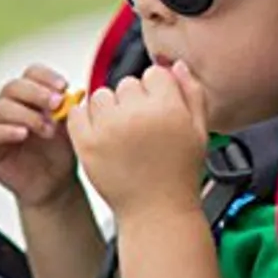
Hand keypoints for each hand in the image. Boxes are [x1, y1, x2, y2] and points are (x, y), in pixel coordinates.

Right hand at [0, 64, 81, 209]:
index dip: (46, 77)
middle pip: (14, 87)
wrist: (53, 184)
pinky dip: (7, 131)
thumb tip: (75, 93)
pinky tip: (23, 134)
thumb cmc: (58, 153)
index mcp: (28, 96)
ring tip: (47, 129)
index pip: (31, 74)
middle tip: (56, 104)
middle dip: (37, 93)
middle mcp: (8, 105)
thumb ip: (68, 108)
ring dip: (27, 115)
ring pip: (2, 107)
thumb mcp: (68, 126)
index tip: (63, 86)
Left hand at [68, 62, 207, 217]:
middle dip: (132, 101)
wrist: (156, 212)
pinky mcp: (86, 143)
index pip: (154, 74)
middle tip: (140, 129)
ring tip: (121, 135)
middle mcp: (136, 114)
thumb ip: (192, 93)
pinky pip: (77, 113)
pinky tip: (101, 135)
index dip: (157, 92)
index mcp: (167, 107)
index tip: (158, 111)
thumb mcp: (200, 132)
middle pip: (126, 84)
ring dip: (108, 110)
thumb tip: (178, 65)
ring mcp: (108, 128)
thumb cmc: (179, 175)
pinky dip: (84, 120)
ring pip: (100, 96)